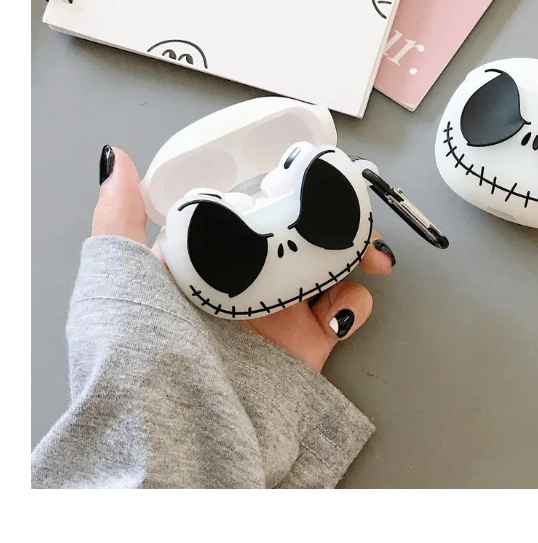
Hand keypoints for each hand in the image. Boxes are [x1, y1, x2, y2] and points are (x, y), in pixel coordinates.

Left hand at [93, 146, 395, 371]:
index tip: (311, 176)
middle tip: (357, 216)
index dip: (285, 189)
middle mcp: (248, 281)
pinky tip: (341, 310)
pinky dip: (355, 303)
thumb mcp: (123, 275)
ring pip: (332, 265)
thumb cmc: (147, 348)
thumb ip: (118, 217)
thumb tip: (115, 157)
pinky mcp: (309, 342)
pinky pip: (346, 310)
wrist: (186, 430)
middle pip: (303, 234)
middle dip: (336, 219)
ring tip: (372, 256)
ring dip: (355, 252)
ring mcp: (282, 311)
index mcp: (209, 259)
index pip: (253, 211)